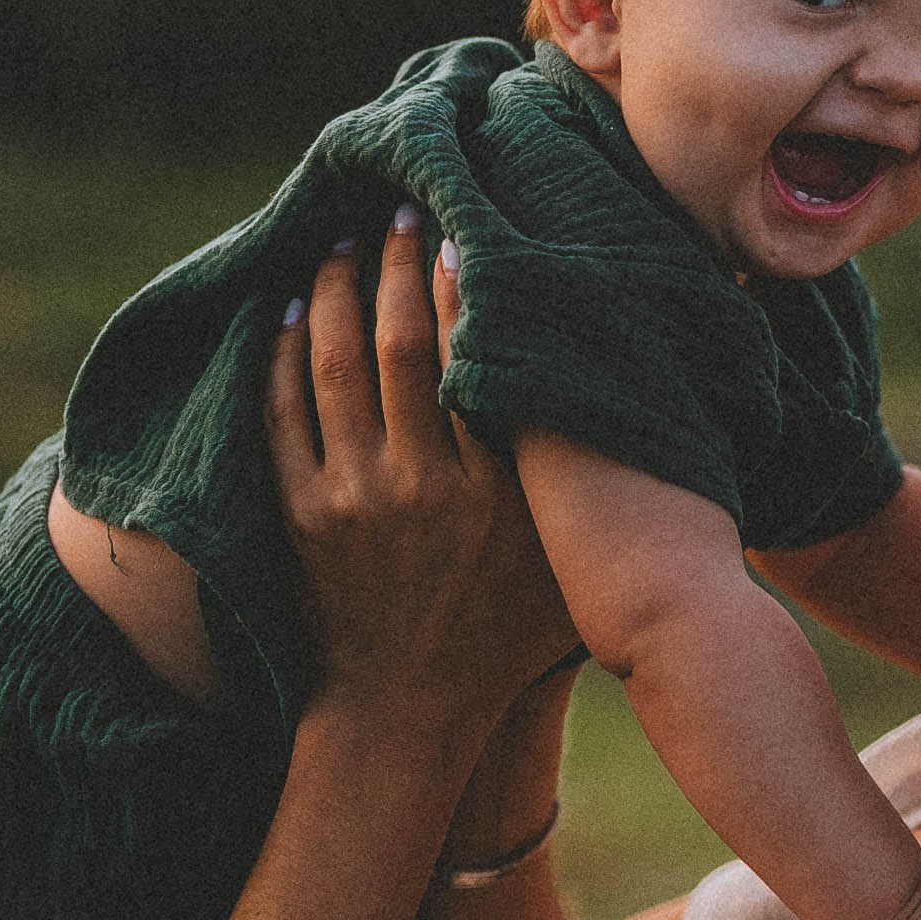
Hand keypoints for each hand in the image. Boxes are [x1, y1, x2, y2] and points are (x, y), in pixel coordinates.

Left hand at [269, 209, 577, 743]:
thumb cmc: (510, 634)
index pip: (473, 359)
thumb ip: (591, 487)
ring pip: (334, 366)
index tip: (464, 231)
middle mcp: (421, 487)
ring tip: (346, 241)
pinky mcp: (300, 515)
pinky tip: (294, 310)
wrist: (409, 712)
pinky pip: (281, 414)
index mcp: (493, 493)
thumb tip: (639, 396)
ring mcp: (352, 500)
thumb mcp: (570, 565)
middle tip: (402, 208)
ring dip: (339, 292)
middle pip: (400, 344)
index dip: (463, 284)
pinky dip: (283, 353)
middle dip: (397, 264)